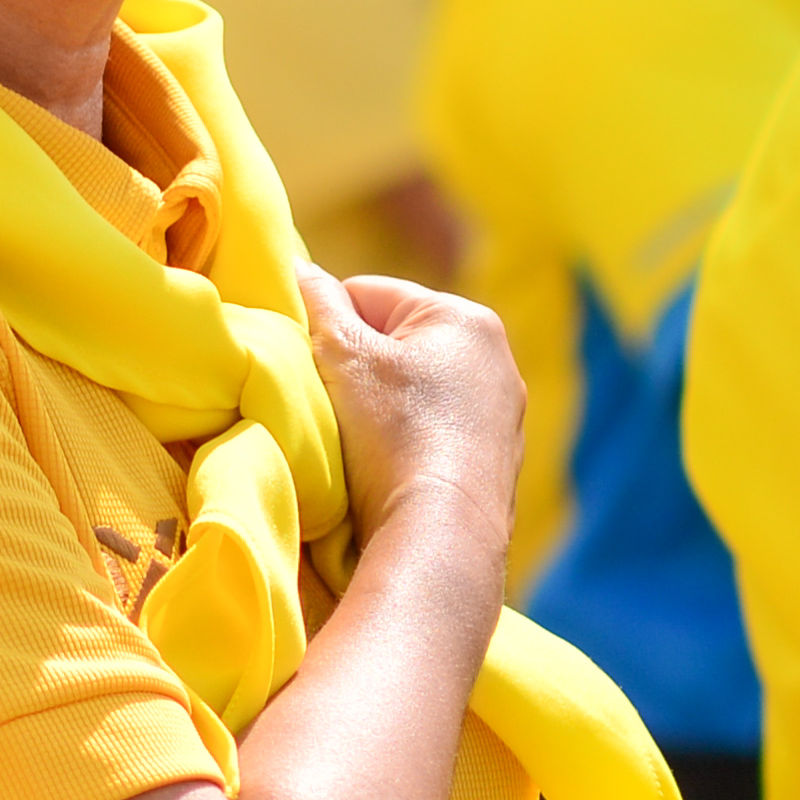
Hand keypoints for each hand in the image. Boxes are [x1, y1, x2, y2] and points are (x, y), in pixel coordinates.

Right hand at [302, 264, 521, 551]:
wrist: (442, 532)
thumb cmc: (393, 433)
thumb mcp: (343, 356)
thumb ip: (317, 302)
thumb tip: (296, 267)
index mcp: (464, 318)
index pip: (369, 294)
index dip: (326, 323)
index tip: (305, 362)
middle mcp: (496, 360)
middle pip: (396, 344)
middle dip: (357, 369)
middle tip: (328, 405)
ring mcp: (502, 416)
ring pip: (417, 393)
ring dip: (382, 410)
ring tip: (357, 445)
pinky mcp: (498, 465)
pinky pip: (437, 435)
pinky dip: (409, 446)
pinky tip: (388, 472)